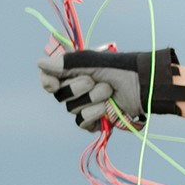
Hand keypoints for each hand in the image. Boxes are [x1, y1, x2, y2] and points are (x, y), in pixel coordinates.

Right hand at [37, 46, 184, 131]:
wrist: (145, 86)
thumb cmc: (122, 69)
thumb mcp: (94, 61)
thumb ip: (67, 63)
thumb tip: (39, 64)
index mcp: (74, 72)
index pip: (49, 80)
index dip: (48, 82)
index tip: (52, 82)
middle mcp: (77, 89)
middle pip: (60, 96)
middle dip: (77, 87)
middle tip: (95, 80)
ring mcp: (87, 106)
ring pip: (72, 110)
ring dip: (92, 99)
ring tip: (109, 92)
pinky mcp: (96, 121)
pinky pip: (82, 123)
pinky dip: (94, 115)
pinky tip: (106, 108)